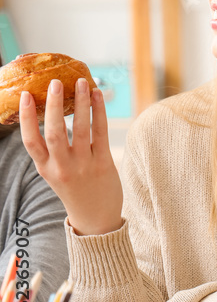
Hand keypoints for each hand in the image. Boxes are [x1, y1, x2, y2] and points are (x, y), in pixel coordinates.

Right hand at [19, 78, 123, 235]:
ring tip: (82, 83)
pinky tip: (98, 96)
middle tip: (55, 82)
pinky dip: (99, 112)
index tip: (27, 96)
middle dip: (55, 105)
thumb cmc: (76, 190)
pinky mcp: (104, 164)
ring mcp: (84, 166)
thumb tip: (53, 115)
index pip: (30, 141)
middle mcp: (62, 167)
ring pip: (80, 129)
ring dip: (81, 103)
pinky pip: (101, 133)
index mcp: (45, 169)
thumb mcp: (55, 174)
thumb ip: (51, 151)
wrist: (96, 219)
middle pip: (55, 132)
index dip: (28, 117)